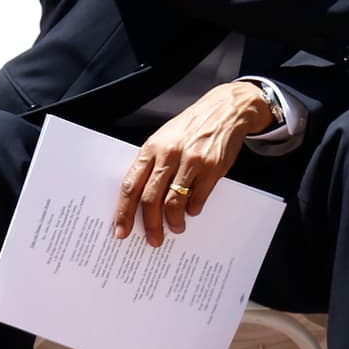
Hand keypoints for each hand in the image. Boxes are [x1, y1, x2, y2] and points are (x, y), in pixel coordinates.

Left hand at [114, 81, 271, 245]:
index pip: (131, 185)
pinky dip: (193, 209)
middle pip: (150, 199)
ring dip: (173, 221)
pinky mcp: (213, 167)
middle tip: (153, 239)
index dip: (124, 212)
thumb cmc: (192, 127)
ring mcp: (191, 161)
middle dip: (150, 225)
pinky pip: (198, 197)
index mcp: (152, 148)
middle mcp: (169, 154)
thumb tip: (140, 200)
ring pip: (174, 202)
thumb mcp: (164, 138)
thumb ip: (152, 164)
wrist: (226, 109)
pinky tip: (192, 210)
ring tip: (175, 228)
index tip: (122, 231)